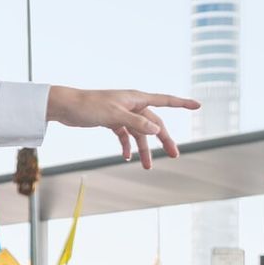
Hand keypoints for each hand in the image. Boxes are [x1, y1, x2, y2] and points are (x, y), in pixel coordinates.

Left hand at [46, 86, 199, 169]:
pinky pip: (125, 135)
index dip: (182, 103)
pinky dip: (127, 145)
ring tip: (147, 166)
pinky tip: (126, 156)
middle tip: (174, 156)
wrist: (65, 107)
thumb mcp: (115, 115)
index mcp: (135, 98)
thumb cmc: (89, 106)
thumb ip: (136, 122)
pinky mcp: (111, 121)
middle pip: (153, 123)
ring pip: (139, 133)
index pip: (164, 100)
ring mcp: (122, 113)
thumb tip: (156, 129)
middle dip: (163, 140)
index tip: (198, 105)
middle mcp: (131, 105)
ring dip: (143, 149)